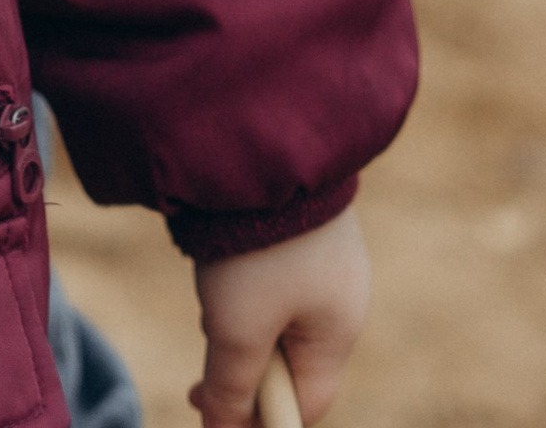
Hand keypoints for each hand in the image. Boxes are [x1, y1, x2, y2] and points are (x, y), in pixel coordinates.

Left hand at [193, 208, 369, 425]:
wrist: (256, 144)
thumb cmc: (256, 249)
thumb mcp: (237, 330)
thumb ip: (231, 389)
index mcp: (340, 328)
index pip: (306, 402)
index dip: (258, 419)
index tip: (208, 407)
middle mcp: (340, 293)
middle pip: (287, 359)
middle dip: (242, 362)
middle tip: (204, 346)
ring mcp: (321, 253)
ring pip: (272, 315)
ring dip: (237, 317)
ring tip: (217, 285)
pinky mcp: (298, 223)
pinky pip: (268, 275)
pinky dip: (240, 279)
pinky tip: (221, 256)